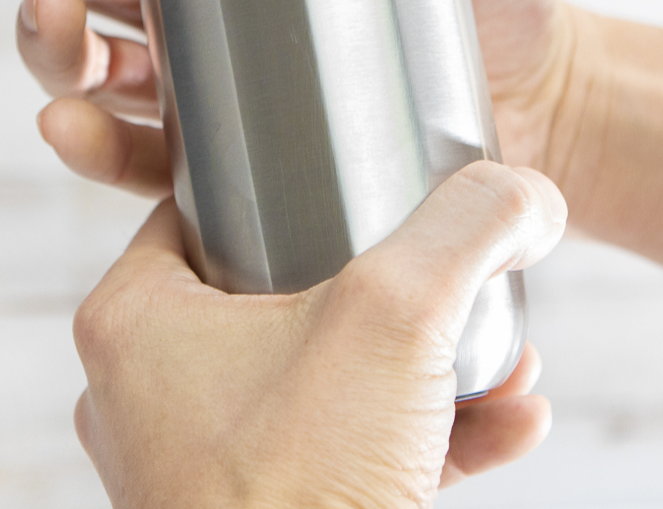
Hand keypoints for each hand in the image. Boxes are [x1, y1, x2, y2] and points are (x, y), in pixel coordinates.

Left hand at [73, 161, 566, 507]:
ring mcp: (201, 465)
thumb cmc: (305, 486)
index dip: (287, 187)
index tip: (353, 184)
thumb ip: (466, 229)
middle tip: (450, 281)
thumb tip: (527, 191)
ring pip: (324, 379)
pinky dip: (420, 436)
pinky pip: (342, 452)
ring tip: (503, 361)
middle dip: (392, 294)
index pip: (208, 209)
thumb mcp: (398, 316)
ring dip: (421, 368)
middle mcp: (152, 391)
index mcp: (135, 319)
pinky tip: (508, 423)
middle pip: (284, 294)